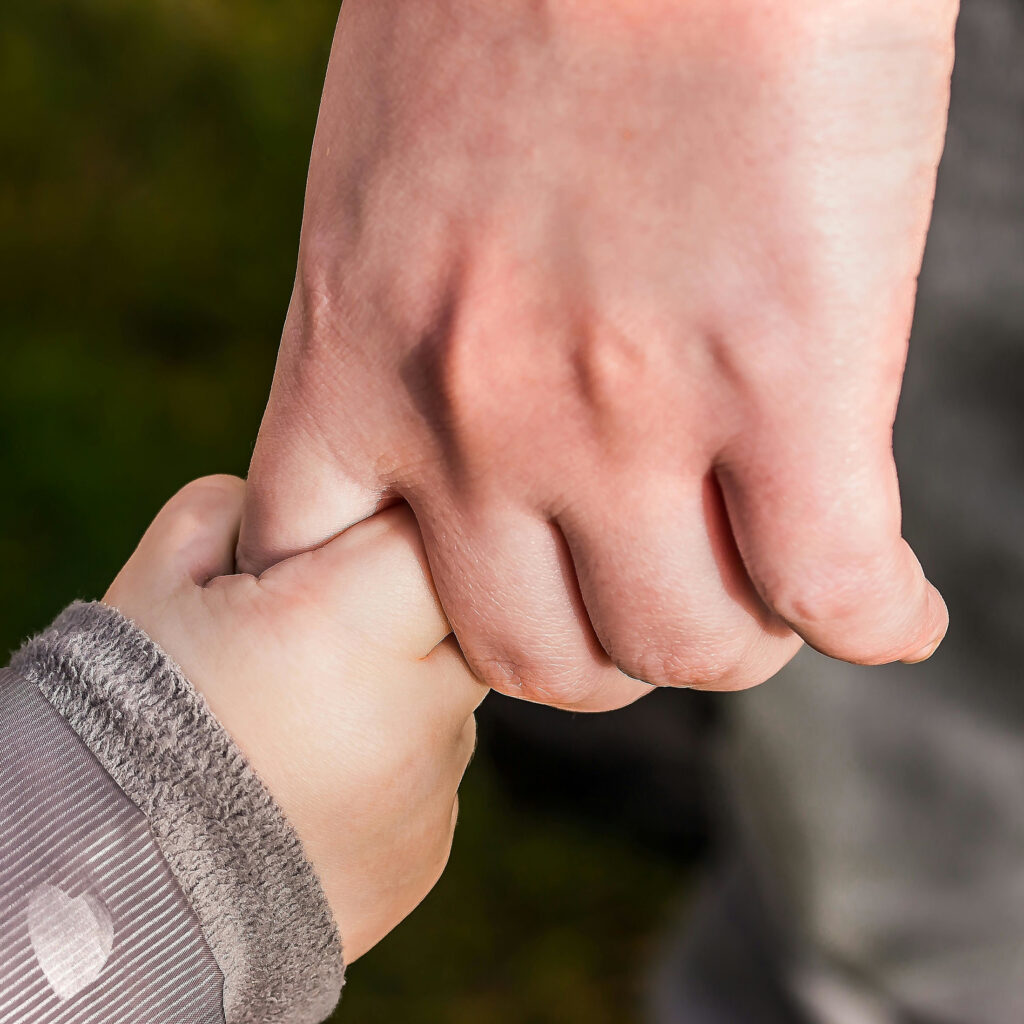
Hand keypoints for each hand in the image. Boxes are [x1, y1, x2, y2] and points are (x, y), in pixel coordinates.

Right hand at [105, 476, 484, 960]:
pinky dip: (388, 766)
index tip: (345, 546)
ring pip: (445, 700)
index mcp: (348, 624)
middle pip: (459, 616)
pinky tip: (310, 784)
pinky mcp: (428, 850)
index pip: (430, 532)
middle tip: (320, 635)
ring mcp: (430, 789)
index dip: (387, 528)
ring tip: (301, 722)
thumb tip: (293, 506)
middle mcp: (414, 709)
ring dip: (395, 693)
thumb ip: (233, 512)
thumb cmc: (122, 722)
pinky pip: (430, 775)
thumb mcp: (157, 586)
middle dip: (402, 610)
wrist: (109, 900)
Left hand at [240, 0, 955, 710]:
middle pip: (527, 657)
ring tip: (768, 594)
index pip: (323, 577)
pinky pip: (831, 589)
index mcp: (359, 356)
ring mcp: (627, 414)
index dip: (405, 619)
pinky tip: (890, 609)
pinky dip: (874, 624)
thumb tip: (479, 439)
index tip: (477, 596)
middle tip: (653, 599)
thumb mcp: (383, 191)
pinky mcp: (785, 379)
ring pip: (679, 648)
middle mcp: (476, 415)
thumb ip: (406, 333)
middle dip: (596, 652)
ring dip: (731, 642)